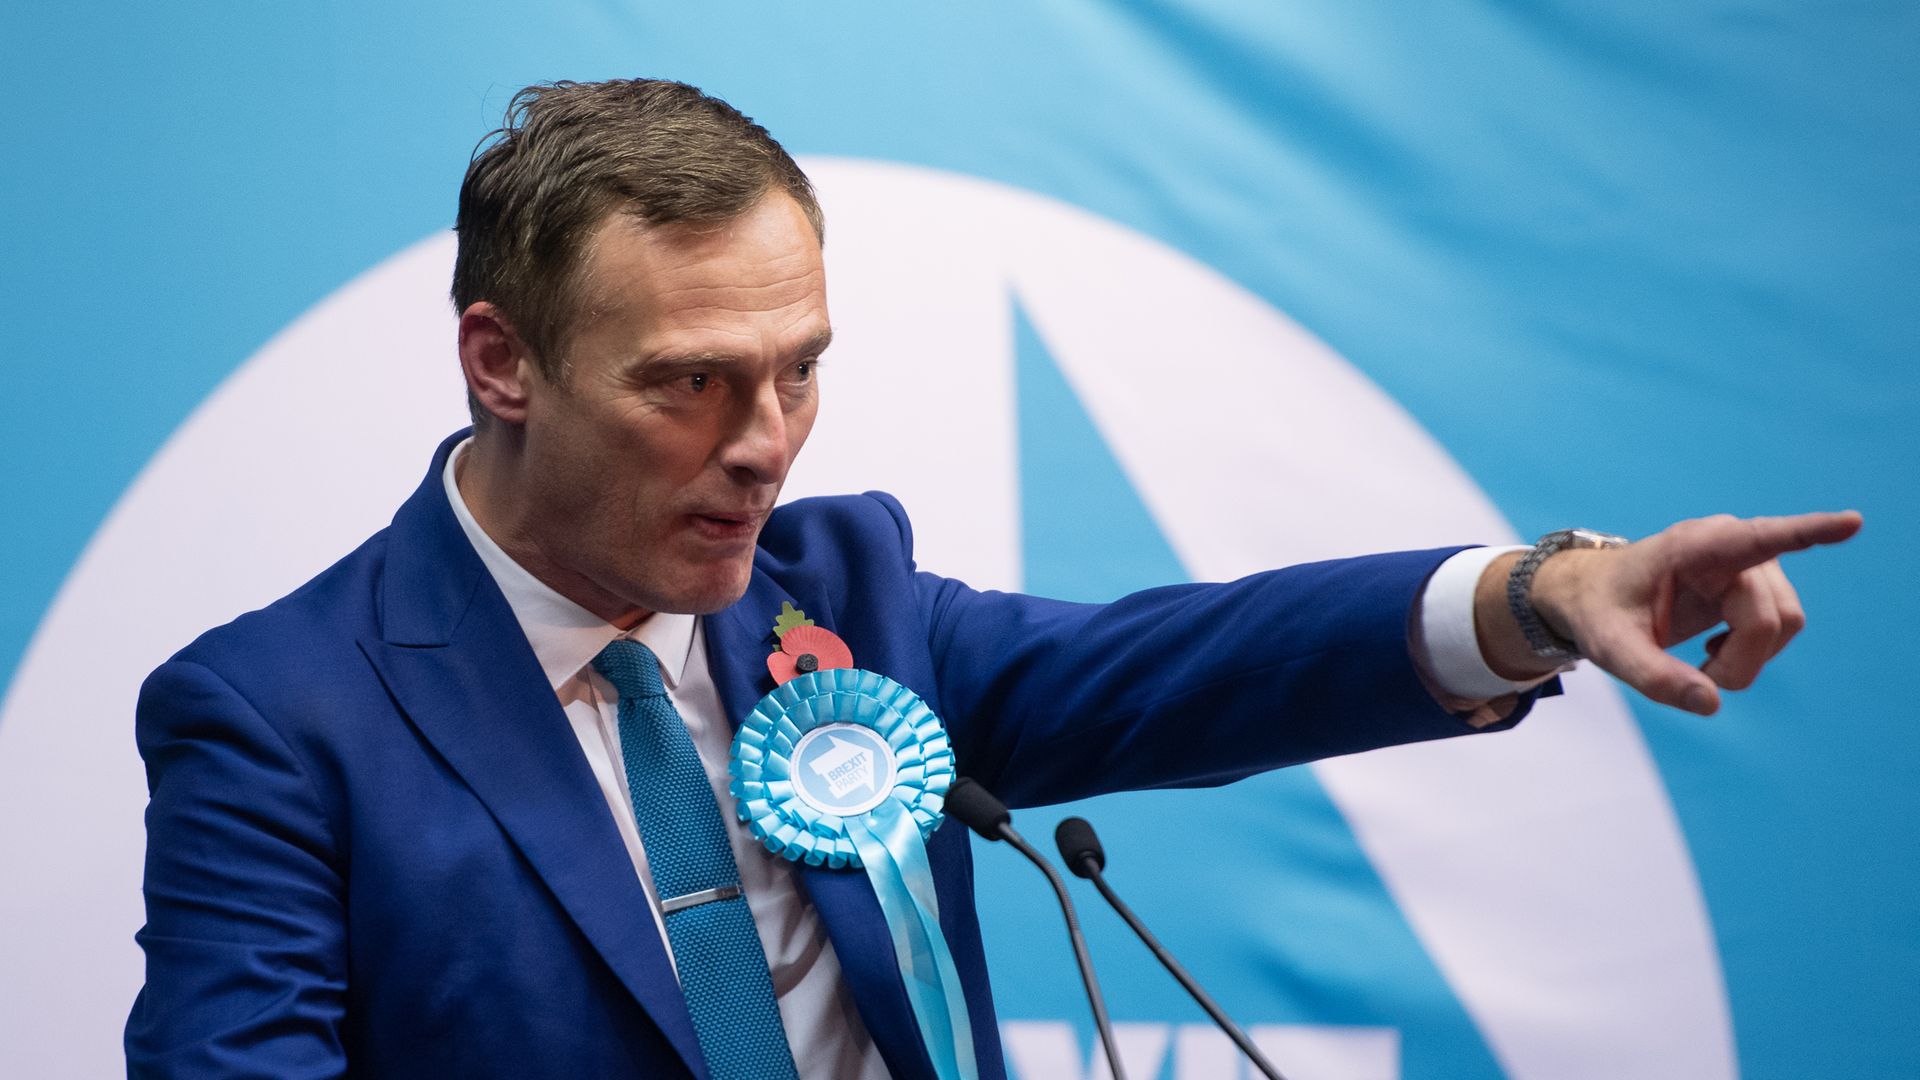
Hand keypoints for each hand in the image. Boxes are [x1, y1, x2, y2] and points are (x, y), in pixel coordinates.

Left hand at [1480, 511, 1862, 714]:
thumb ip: (1654, 677)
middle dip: (1743, 660)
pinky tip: (1714, 651)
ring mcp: (1750, 564)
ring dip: (1750, 658)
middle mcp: (1731, 547)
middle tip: (1699, 678)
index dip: (1808, 532)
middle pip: (1772, 617)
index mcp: (1693, 547)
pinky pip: (1781, 627)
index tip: (1852, 523)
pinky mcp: (1757, 584)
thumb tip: (1712, 704)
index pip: (1757, 538)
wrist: (1595, 595)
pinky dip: (1752, 653)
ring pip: (1785, 624)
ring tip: (1702, 662)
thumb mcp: (1610, 648)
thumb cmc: (1600, 612)